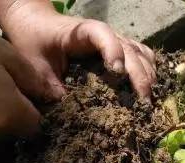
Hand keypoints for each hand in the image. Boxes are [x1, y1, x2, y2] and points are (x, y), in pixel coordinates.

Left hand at [0, 2, 156, 100]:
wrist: (35, 24)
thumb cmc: (34, 42)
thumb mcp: (36, 67)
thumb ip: (50, 88)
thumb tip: (69, 117)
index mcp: (82, 32)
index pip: (103, 34)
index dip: (113, 51)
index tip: (117, 72)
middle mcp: (105, 35)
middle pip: (130, 49)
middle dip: (139, 75)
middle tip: (143, 102)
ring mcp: (116, 41)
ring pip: (141, 53)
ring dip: (148, 75)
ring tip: (148, 101)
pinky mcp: (120, 50)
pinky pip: (143, 56)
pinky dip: (149, 72)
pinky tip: (150, 91)